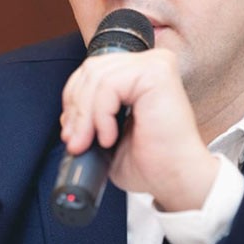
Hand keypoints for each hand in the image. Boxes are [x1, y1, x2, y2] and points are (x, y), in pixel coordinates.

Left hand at [60, 48, 219, 211]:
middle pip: (91, 70)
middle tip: (76, 142)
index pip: (92, 70)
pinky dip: (101, 114)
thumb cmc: (151, 162)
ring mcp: (155, 64)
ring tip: (90, 142)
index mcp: (140, 73)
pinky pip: (109, 85)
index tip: (72, 132)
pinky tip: (109, 136)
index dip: (74, 99)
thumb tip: (68, 116)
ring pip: (97, 77)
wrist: (175, 180)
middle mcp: (150, 63)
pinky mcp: (157, 72)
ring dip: (85, 115)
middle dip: (76, 108)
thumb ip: (90, 116)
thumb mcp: (108, 133)